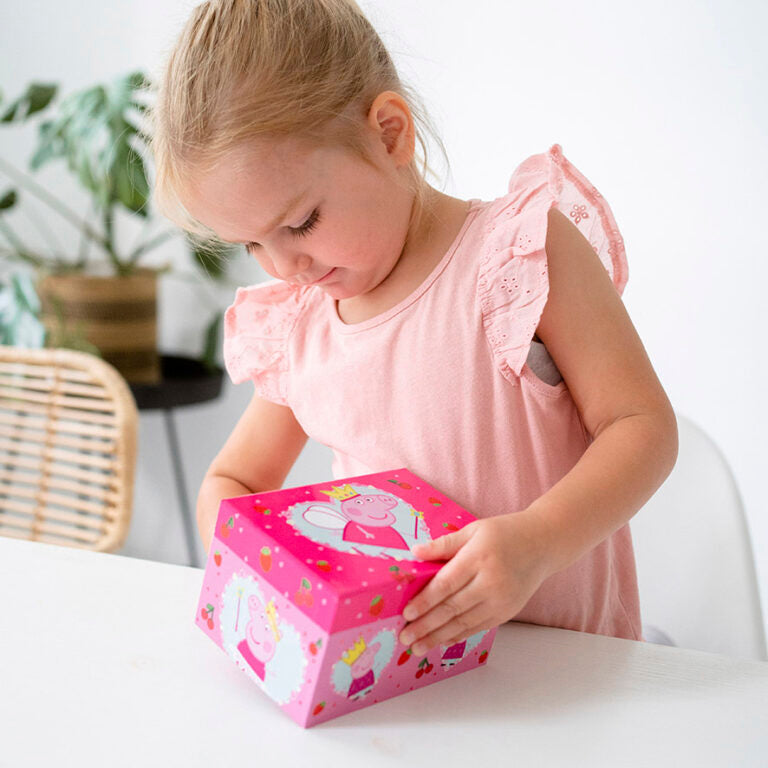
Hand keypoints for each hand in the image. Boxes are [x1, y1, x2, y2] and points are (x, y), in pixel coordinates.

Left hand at [398, 510, 555, 655]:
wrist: (544, 545)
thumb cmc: (505, 533)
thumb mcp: (474, 530)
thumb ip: (444, 544)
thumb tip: (415, 552)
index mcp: (479, 557)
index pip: (447, 584)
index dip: (425, 601)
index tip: (407, 613)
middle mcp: (491, 582)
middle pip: (453, 608)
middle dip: (426, 625)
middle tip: (405, 637)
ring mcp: (501, 600)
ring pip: (464, 623)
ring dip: (438, 637)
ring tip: (417, 647)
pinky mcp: (508, 611)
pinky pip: (478, 627)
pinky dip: (458, 635)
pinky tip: (441, 641)